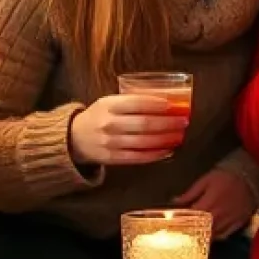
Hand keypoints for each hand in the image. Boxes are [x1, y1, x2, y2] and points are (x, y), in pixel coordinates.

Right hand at [70, 93, 189, 166]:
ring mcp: (111, 143)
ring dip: (165, 139)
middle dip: (167, 123)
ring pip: (144, 142)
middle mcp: (109, 124)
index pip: (137, 103)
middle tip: (183, 121)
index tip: (173, 105)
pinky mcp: (112, 159)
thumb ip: (131, 101)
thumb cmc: (98, 116)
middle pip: (144, 124)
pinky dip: (155, 154)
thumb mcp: (108, 102)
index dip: (157, 104)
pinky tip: (168, 150)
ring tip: (180, 135)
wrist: (74, 138)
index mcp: (108, 106)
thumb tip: (164, 100)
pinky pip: (138, 157)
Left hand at [173, 167, 257, 237]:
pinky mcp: (237, 225)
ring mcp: (228, 223)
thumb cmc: (225, 177)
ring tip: (192, 236)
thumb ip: (190, 193)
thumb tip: (175, 201)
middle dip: (189, 233)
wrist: (250, 177)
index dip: (179, 223)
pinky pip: (223, 236)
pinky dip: (215, 237)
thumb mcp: (206, 180)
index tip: (171, 226)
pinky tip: (209, 235)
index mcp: (207, 205)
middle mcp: (217, 217)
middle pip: (199, 231)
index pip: (189, 219)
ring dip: (201, 237)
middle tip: (179, 234)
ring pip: (211, 236)